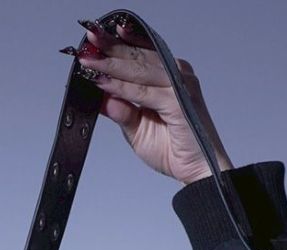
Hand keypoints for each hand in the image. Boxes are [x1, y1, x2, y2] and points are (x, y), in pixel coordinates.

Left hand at [72, 17, 233, 184]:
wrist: (199, 171)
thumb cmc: (176, 150)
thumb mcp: (138, 130)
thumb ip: (122, 112)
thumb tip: (100, 97)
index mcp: (169, 76)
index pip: (139, 55)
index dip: (115, 47)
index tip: (92, 43)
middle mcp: (176, 75)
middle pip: (138, 56)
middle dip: (110, 48)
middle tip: (88, 41)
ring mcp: (178, 86)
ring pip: (138, 69)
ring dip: (111, 64)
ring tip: (89, 60)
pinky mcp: (177, 101)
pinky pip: (142, 91)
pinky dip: (121, 87)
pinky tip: (103, 82)